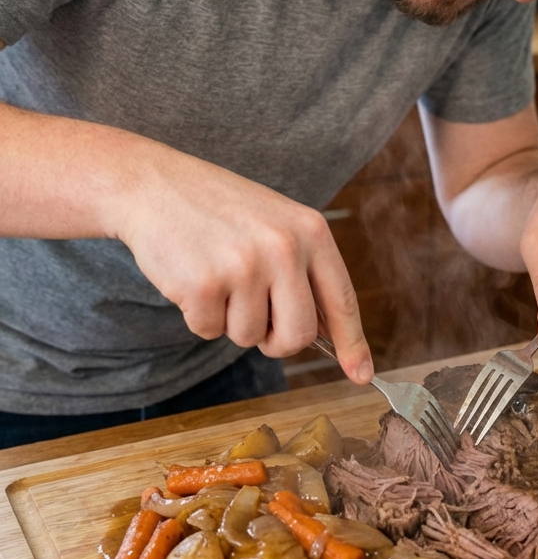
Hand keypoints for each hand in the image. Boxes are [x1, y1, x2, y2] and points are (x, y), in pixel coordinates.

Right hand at [110, 144, 372, 383]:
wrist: (154, 184)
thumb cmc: (218, 208)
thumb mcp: (276, 223)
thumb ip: (304, 270)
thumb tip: (327, 331)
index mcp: (310, 230)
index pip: (341, 299)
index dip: (352, 343)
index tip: (361, 374)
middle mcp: (284, 248)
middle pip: (297, 335)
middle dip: (275, 340)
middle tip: (254, 316)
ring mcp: (244, 267)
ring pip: (249, 337)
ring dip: (229, 320)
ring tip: (217, 275)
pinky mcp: (204, 286)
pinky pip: (209, 331)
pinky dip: (198, 315)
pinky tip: (192, 276)